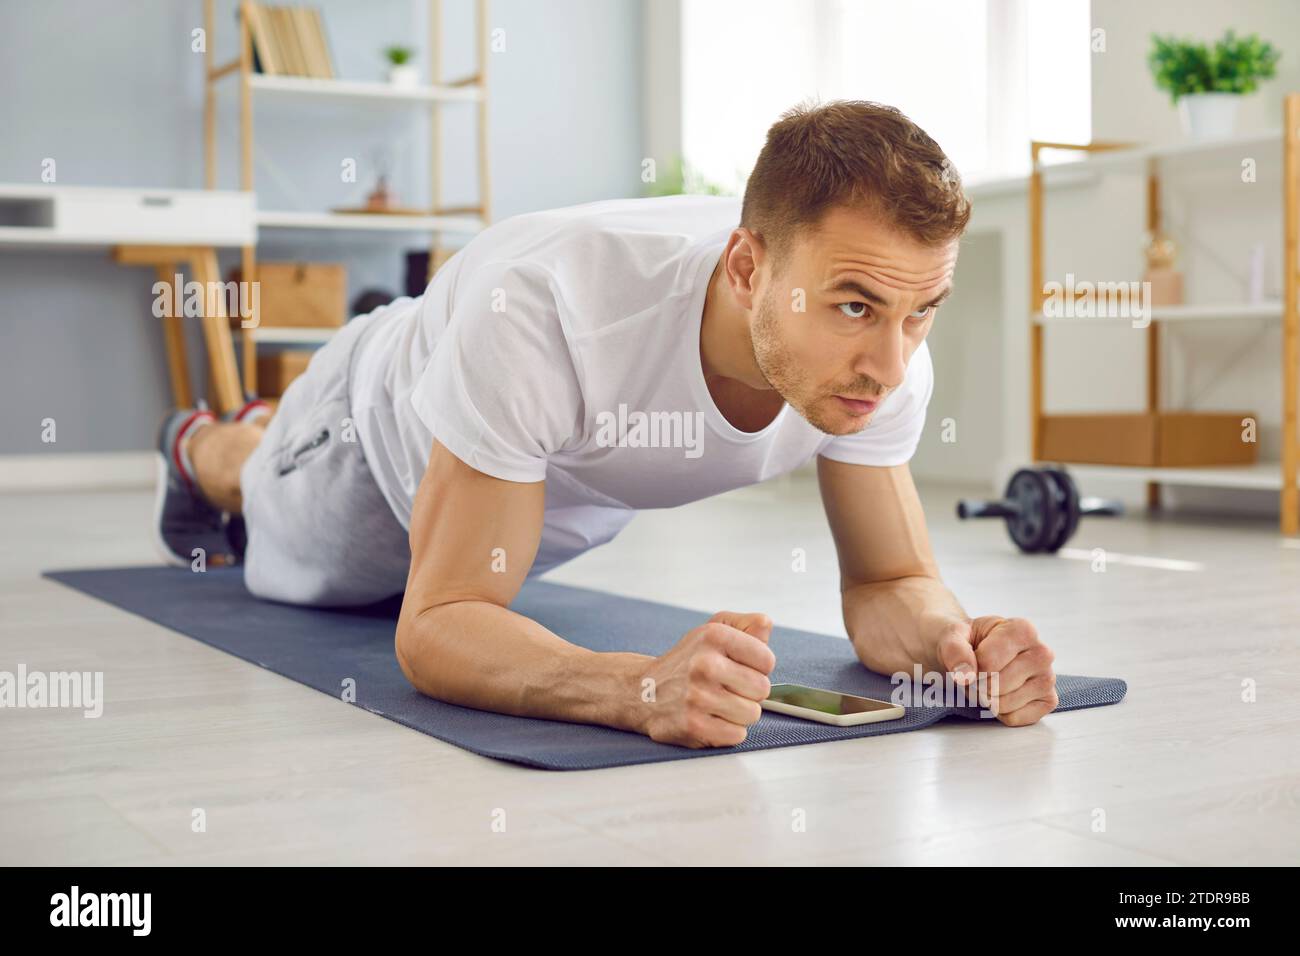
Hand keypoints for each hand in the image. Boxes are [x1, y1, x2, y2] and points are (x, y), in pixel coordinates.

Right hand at [638, 611, 775, 747]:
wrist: (642, 690)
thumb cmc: (687, 662)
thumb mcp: (713, 631)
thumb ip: (746, 625)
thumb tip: (765, 623)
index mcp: (714, 636)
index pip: (766, 660)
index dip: (757, 667)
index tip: (738, 667)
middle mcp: (704, 664)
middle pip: (762, 689)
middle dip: (748, 691)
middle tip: (726, 687)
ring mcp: (697, 696)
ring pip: (751, 714)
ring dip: (738, 712)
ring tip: (716, 703)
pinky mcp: (693, 726)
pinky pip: (737, 735)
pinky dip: (727, 731)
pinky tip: (709, 718)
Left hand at [932, 615, 1057, 725]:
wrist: (972, 651)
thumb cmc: (966, 641)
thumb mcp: (951, 636)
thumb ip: (955, 650)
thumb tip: (965, 676)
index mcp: (1022, 630)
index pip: (989, 662)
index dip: (971, 666)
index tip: (972, 658)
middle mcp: (1041, 652)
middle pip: (998, 685)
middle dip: (978, 685)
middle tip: (976, 674)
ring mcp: (1047, 678)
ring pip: (1005, 704)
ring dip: (986, 700)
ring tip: (986, 683)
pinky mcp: (1047, 701)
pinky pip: (1015, 718)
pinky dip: (998, 713)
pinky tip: (999, 695)